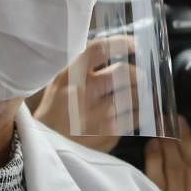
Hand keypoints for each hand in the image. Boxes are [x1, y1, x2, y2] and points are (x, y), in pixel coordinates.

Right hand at [34, 35, 138, 152]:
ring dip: (142, 94)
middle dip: (137, 73)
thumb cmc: (56, 112)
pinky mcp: (110, 134)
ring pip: (134, 96)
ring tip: (140, 95)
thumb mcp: (60, 83)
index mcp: (70, 75)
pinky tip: (135, 112)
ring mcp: (99, 115)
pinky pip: (135, 117)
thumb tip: (112, 53)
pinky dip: (139, 113)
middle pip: (124, 72)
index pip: (99, 50)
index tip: (132, 45)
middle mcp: (84, 92)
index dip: (121, 43)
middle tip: (140, 77)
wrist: (48, 146)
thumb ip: (83, 68)